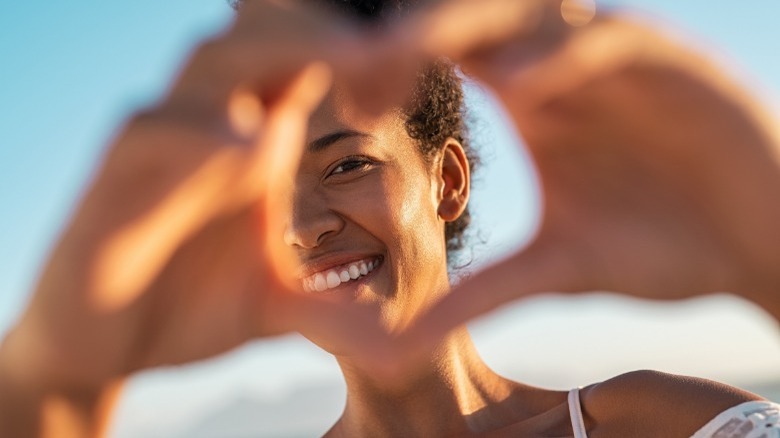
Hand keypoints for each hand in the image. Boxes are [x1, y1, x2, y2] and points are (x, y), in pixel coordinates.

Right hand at [0, 0, 382, 412]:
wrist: (106, 346)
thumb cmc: (192, 309)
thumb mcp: (278, 307)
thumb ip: (332, 307)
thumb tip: (402, 337)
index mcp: (254, 145)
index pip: (304, 65)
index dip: (358, 57)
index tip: (407, 76)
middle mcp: (209, 130)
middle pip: (261, 40)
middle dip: (322, 35)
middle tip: (385, 54)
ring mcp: (159, 149)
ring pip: (209, 65)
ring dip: (274, 55)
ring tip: (347, 64)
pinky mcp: (108, 183)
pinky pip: (150, 135)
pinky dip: (201, 134)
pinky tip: (252, 152)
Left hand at [385, 0, 779, 346]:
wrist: (759, 245)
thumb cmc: (661, 247)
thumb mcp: (556, 270)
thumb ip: (483, 293)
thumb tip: (405, 342)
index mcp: (533, 100)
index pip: (451, 60)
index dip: (397, 71)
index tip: (350, 101)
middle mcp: (564, 67)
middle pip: (478, 24)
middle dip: (421, 37)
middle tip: (361, 66)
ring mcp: (613, 58)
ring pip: (533, 14)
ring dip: (473, 28)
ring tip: (412, 52)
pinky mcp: (667, 62)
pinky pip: (604, 43)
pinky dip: (560, 56)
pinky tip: (516, 86)